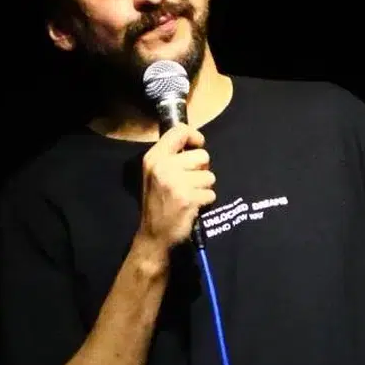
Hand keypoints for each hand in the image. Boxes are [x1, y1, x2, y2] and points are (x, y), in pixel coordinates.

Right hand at [138, 124, 215, 248]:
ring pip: (209, 176)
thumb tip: (196, 143)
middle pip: (202, 156)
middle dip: (202, 170)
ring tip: (190, 195)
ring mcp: (176, 183)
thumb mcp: (155, 173)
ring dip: (204, 188)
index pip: (179, 131)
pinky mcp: (188, 199)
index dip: (194, 136)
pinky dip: (205, 201)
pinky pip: (211, 194)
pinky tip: (192, 206)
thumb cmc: (157, 201)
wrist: (153, 234)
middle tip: (191, 181)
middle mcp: (163, 167)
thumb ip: (172, 156)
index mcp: (154, 158)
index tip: (198, 145)